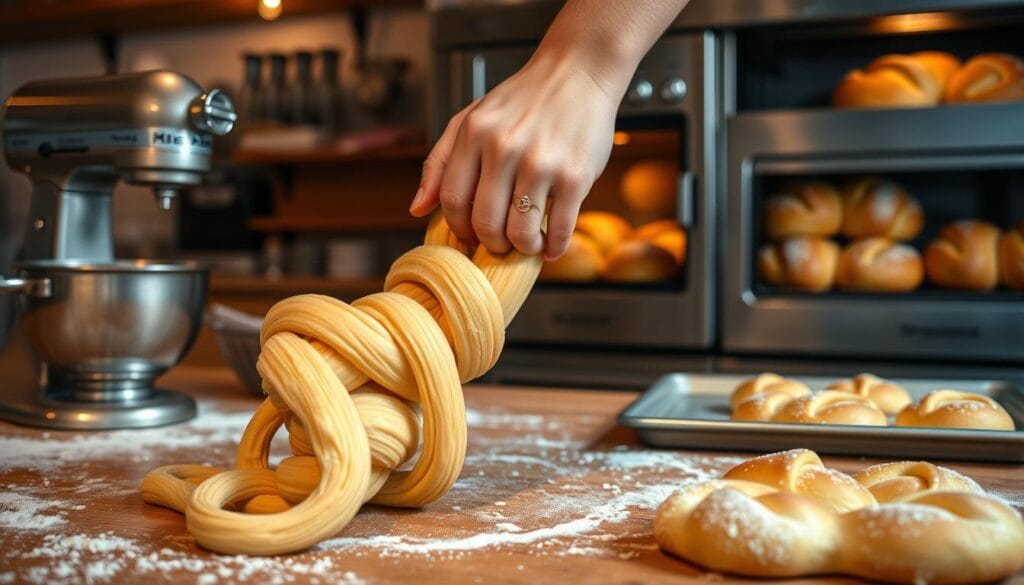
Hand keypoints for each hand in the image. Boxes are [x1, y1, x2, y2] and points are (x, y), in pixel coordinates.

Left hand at [410, 53, 618, 258]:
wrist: (577, 73)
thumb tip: (416, 209)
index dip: (459, 228)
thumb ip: (440, 162)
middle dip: (492, 244)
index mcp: (474, 134)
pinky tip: (551, 245)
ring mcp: (541, 163)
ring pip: (520, 231)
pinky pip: (559, 227)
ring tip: (528, 243)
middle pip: (485, 221)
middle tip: (501, 244)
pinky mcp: (575, 175)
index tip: (471, 235)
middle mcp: (504, 148)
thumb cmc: (522, 100)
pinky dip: (554, 246)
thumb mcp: (471, 119)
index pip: (453, 199)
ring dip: (523, 248)